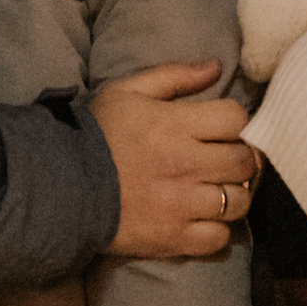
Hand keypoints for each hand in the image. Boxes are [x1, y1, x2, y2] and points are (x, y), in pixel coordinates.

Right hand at [92, 60, 259, 258]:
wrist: (62, 187)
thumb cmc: (98, 134)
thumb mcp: (128, 92)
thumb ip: (175, 76)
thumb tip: (217, 66)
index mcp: (175, 126)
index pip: (236, 120)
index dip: (236, 122)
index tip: (224, 129)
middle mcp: (185, 166)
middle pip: (244, 162)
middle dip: (241, 158)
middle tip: (227, 160)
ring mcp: (182, 205)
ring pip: (239, 202)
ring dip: (235, 195)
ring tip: (219, 190)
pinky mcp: (174, 238)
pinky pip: (219, 238)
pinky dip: (218, 230)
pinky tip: (205, 219)